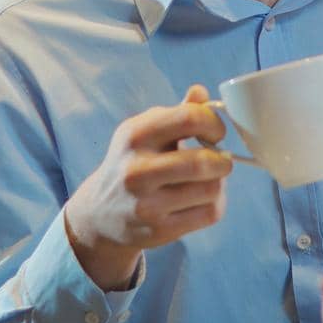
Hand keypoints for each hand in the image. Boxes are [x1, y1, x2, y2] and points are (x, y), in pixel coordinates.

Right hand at [64, 85, 231, 289]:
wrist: (100, 212)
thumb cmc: (134, 162)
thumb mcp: (146, 132)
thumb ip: (177, 112)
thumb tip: (201, 92)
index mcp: (135, 135)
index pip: (189, 118)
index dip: (214, 123)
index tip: (216, 132)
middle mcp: (136, 170)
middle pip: (202, 162)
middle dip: (222, 160)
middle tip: (221, 161)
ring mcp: (145, 204)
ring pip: (211, 189)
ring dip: (219, 183)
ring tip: (208, 180)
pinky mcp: (158, 231)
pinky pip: (209, 213)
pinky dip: (216, 203)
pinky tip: (202, 199)